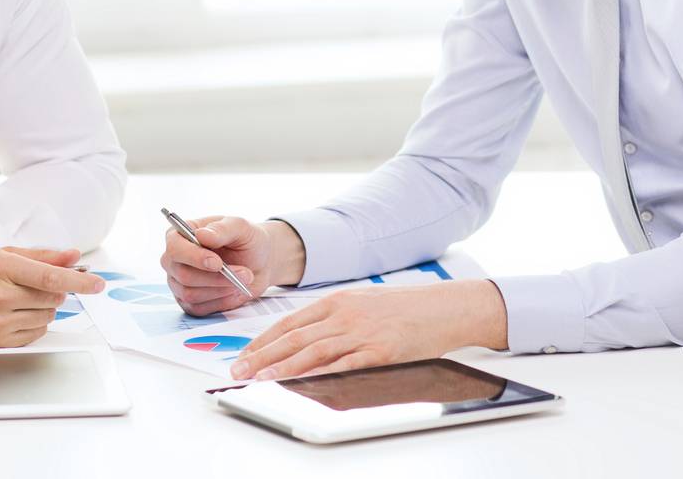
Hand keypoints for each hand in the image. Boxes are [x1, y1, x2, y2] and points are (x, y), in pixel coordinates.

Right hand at [0, 246, 104, 347]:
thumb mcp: (1, 254)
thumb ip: (41, 256)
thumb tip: (73, 257)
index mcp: (1, 267)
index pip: (49, 276)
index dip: (78, 280)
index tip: (98, 284)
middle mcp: (0, 296)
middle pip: (53, 297)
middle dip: (54, 291)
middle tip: (35, 285)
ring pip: (48, 316)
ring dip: (44, 308)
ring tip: (19, 299)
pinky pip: (36, 334)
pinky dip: (35, 323)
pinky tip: (16, 314)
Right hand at [161, 217, 305, 315]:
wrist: (259, 262)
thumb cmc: (246, 240)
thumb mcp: (240, 227)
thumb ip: (222, 229)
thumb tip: (201, 235)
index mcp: (181, 235)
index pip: (175, 248)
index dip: (194, 257)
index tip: (217, 263)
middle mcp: (175, 260)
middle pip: (183, 274)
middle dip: (215, 277)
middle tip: (244, 273)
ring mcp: (179, 283)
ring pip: (191, 294)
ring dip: (221, 289)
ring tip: (244, 278)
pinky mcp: (189, 303)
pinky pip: (198, 308)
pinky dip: (221, 301)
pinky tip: (235, 291)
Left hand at [228, 280, 508, 380]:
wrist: (443, 308)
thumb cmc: (404, 308)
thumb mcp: (362, 302)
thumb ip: (334, 317)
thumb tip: (304, 338)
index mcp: (337, 300)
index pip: (290, 322)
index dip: (263, 340)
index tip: (245, 355)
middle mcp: (344, 314)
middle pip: (294, 337)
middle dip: (262, 356)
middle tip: (239, 371)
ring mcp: (361, 333)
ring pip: (312, 351)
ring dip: (282, 366)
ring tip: (259, 379)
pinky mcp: (378, 352)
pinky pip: (343, 365)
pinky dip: (318, 375)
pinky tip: (301, 382)